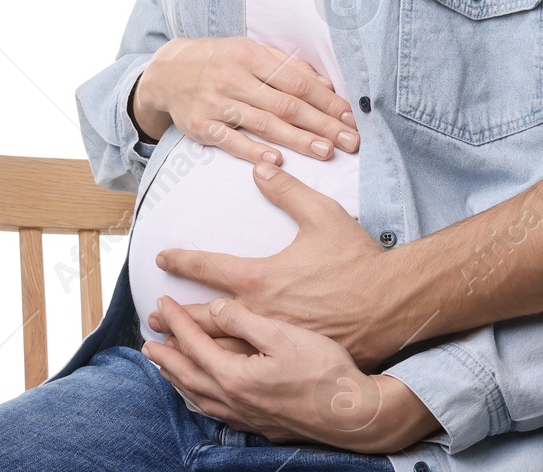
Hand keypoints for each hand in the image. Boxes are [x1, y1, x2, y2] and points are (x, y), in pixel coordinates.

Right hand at [134, 37, 358, 165]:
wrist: (167, 72)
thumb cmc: (219, 60)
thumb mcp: (251, 51)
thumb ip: (287, 67)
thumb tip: (325, 86)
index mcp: (251, 55)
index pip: (297, 81)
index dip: (326, 100)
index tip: (349, 116)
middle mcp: (234, 78)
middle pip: (286, 105)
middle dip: (321, 124)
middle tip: (349, 140)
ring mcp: (217, 103)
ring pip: (264, 124)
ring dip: (298, 140)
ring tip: (326, 151)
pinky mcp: (203, 126)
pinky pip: (232, 141)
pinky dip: (254, 151)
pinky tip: (277, 160)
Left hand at [145, 295, 438, 453]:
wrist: (351, 414)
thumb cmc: (324, 370)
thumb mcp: (285, 334)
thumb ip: (245, 320)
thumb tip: (216, 307)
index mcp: (234, 375)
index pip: (194, 343)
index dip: (177, 320)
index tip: (162, 303)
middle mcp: (232, 399)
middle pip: (186, 374)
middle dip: (165, 353)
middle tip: (147, 338)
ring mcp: (243, 415)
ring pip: (195, 396)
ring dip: (175, 378)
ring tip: (163, 365)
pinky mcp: (257, 423)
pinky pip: (211, 409)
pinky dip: (196, 397)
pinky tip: (201, 394)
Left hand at [153, 161, 407, 365]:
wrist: (389, 307)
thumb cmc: (357, 260)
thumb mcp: (324, 215)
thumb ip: (288, 191)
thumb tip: (262, 166)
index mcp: (260, 278)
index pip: (208, 268)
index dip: (182, 261)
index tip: (162, 258)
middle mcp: (258, 314)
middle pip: (202, 319)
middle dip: (174, 316)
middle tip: (153, 316)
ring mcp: (271, 344)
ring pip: (217, 352)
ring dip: (189, 349)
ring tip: (169, 348)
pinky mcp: (288, 362)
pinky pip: (242, 373)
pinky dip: (218, 372)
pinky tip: (210, 375)